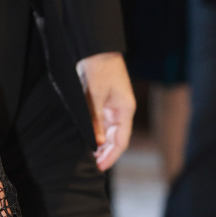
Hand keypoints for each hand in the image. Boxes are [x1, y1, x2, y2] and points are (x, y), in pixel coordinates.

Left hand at [77, 51, 134, 171]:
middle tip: (92, 164)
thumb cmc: (99, 69)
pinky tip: (89, 139)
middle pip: (117, 138)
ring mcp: (114, 107)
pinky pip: (103, 123)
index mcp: (125, 110)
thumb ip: (95, 119)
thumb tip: (98, 142)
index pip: (121, 140)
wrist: (96, 49)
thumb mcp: (94, 95)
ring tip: (89, 155)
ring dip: (101, 144)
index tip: (100, 167)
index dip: (111, 155)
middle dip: (106, 153)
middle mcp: (122, 111)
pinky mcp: (105, 102)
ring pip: (110, 132)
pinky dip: (97, 133)